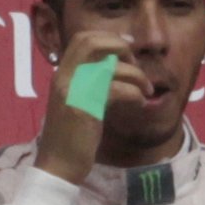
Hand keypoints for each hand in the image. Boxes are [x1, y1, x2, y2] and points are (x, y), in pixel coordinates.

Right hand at [36, 27, 147, 184]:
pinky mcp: (83, 109)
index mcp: (62, 74)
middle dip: (121, 48)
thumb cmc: (73, 138)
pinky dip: (135, 93)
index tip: (128, 52)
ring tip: (146, 91)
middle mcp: (63, 77)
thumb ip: (92, 85)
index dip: (110, 39)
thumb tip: (117, 69)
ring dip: (136, 74)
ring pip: (109, 65)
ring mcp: (71, 91)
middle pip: (92, 41)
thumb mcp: (81, 104)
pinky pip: (116, 89)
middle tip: (136, 67)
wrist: (58, 166)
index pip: (83, 38)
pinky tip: (140, 104)